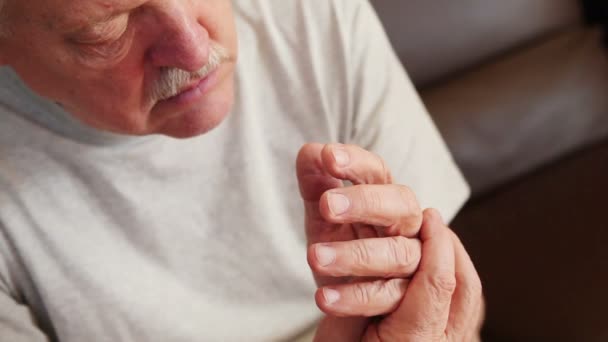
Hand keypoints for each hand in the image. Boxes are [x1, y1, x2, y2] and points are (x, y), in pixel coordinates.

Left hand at [296, 143, 482, 340]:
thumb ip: (316, 182)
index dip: (356, 162)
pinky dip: (355, 298)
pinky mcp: (403, 297)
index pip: (378, 171)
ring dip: (355, 255)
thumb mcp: (324, 212)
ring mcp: (409, 262)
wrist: (353, 287)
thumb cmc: (343, 240)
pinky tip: (323, 297)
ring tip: (314, 255)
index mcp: (385, 196)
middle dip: (365, 202)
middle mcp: (405, 225)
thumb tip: (309, 151)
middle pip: (401, 206)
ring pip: (396, 255)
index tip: (328, 156)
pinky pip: (386, 296)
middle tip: (326, 205)